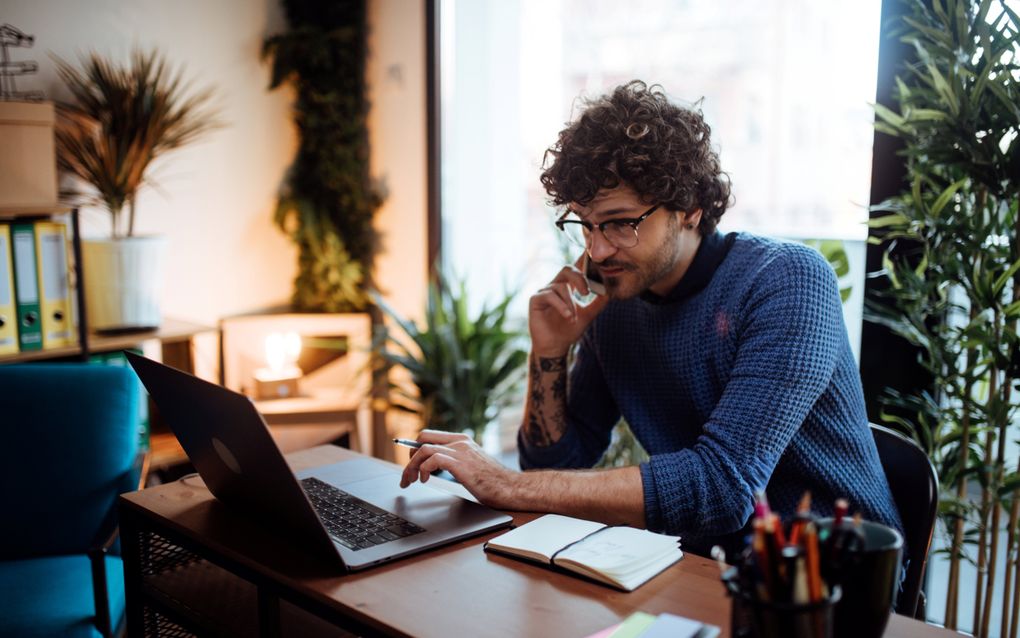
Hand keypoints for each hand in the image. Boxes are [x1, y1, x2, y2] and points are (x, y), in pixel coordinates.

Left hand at [399, 430, 519, 509]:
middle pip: (423, 438)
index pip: (430, 435)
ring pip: (424, 449)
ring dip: (411, 466)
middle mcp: (460, 442)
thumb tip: (433, 468)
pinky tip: (425, 480)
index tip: (409, 463)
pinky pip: (432, 459)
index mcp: (462, 440)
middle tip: (407, 474)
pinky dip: (423, 469)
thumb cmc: (494, 482)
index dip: (415, 448)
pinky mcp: (460, 463)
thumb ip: (455, 462)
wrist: (512, 488)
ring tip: (411, 480)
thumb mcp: (471, 466)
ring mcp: (460, 451)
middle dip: (410, 456)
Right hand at [528, 257, 608, 357]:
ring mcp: (545, 292)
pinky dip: (562, 306)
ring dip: (570, 303)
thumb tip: (610, 291)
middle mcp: (555, 285)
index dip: (583, 259)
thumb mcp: (588, 315)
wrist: (555, 346)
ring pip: (561, 286)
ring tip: (574, 318)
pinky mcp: (535, 300)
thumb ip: (598, 303)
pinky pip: (550, 296)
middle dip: (579, 278)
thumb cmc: (569, 330)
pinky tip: (568, 316)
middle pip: (567, 269)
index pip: (576, 268)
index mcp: (568, 286)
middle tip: (588, 293)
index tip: (592, 252)